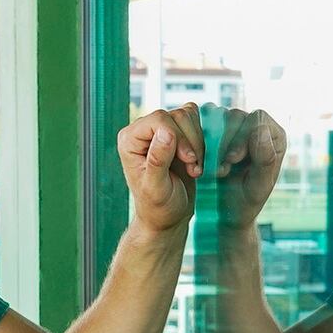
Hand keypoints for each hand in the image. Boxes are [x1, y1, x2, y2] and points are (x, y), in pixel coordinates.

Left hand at [118, 103, 203, 233]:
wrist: (168, 216)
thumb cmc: (158, 207)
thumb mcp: (157, 188)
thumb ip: (158, 160)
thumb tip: (165, 131)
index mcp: (130, 140)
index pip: (159, 119)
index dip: (179, 137)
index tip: (189, 160)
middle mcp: (143, 130)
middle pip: (176, 115)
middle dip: (191, 142)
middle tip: (193, 168)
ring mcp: (160, 130)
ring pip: (188, 116)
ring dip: (198, 142)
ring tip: (194, 167)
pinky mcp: (176, 133)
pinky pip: (195, 121)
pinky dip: (202, 139)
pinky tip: (197, 160)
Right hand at [210, 107, 287, 228]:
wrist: (224, 212)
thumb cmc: (245, 202)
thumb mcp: (257, 187)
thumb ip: (265, 159)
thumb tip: (260, 129)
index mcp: (274, 137)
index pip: (257, 119)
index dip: (242, 136)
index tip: (232, 159)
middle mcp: (255, 127)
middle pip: (236, 116)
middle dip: (224, 142)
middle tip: (220, 169)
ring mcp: (233, 127)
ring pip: (217, 118)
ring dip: (210, 143)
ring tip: (212, 169)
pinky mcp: (215, 131)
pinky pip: (202, 124)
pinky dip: (198, 141)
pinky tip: (200, 162)